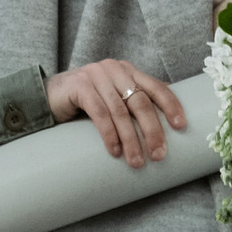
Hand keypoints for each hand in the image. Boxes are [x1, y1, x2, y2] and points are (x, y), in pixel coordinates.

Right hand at [46, 56, 186, 166]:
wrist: (49, 96)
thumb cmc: (87, 102)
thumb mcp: (113, 99)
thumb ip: (133, 104)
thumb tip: (165, 128)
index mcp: (128, 71)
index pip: (156, 87)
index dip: (171, 106)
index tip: (181, 126)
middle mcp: (115, 70)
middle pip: (140, 102)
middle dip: (152, 130)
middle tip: (159, 155)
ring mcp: (96, 75)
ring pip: (120, 111)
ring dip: (130, 139)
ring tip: (137, 161)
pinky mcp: (79, 86)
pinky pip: (99, 112)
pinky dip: (109, 134)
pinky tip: (114, 151)